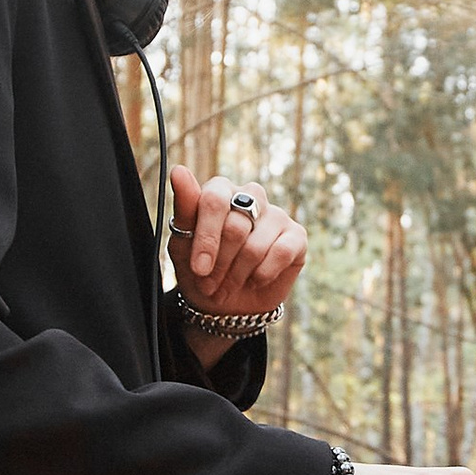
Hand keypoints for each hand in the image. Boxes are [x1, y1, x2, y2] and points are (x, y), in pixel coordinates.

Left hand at [168, 165, 307, 319]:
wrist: (227, 304)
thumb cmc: (202, 269)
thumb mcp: (183, 243)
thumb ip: (184, 208)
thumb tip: (179, 171)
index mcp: (221, 190)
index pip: (214, 200)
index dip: (206, 238)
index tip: (198, 268)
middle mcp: (251, 196)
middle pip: (235, 227)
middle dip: (219, 264)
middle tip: (210, 284)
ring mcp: (276, 214)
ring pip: (255, 246)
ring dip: (237, 275)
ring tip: (227, 286)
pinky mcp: (296, 235)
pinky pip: (281, 253)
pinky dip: (262, 275)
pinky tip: (254, 280)